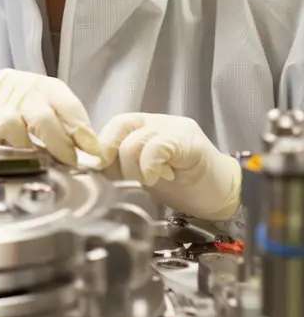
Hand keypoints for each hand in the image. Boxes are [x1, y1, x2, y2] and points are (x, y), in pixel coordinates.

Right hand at [0, 69, 103, 165]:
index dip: (83, 124)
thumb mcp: (16, 112)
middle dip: (77, 134)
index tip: (96, 148)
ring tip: (63, 161)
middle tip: (85, 158)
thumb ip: (43, 125)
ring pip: (41, 116)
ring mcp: (2, 98)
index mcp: (32, 84)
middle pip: (60, 105)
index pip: (66, 100)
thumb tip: (76, 149)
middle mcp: (21, 86)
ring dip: (57, 142)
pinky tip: (28, 154)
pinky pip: (12, 125)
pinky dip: (24, 142)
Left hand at [98, 112, 240, 220]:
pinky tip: (157, 177)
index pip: (113, 126)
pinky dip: (151, 165)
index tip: (100, 171)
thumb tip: (93, 167)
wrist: (222, 194)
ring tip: (149, 181)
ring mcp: (175, 129)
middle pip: (120, 127)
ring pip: (136, 140)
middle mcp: (157, 122)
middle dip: (115, 159)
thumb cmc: (183, 186)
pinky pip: (159, 146)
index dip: (102, 148)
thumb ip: (120, 166)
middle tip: (126, 180)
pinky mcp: (189, 142)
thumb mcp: (142, 175)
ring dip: (134, 169)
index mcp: (142, 127)